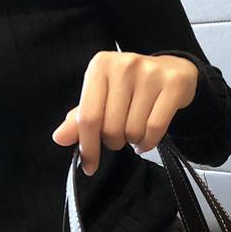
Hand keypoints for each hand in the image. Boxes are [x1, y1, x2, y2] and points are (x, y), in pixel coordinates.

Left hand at [51, 51, 198, 174]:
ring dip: (133, 141)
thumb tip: (58, 138)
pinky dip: (149, 143)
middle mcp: (124, 65)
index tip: (89, 166)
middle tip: (121, 135)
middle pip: (111, 128)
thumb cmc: (131, 88)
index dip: (88, 147)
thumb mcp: (102, 98)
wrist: (172, 71)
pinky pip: (155, 129)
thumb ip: (80, 119)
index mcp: (100, 66)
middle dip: (115, 141)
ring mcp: (150, 73)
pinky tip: (146, 139)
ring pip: (133, 131)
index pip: (88, 117)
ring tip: (135, 131)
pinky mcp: (172, 85)